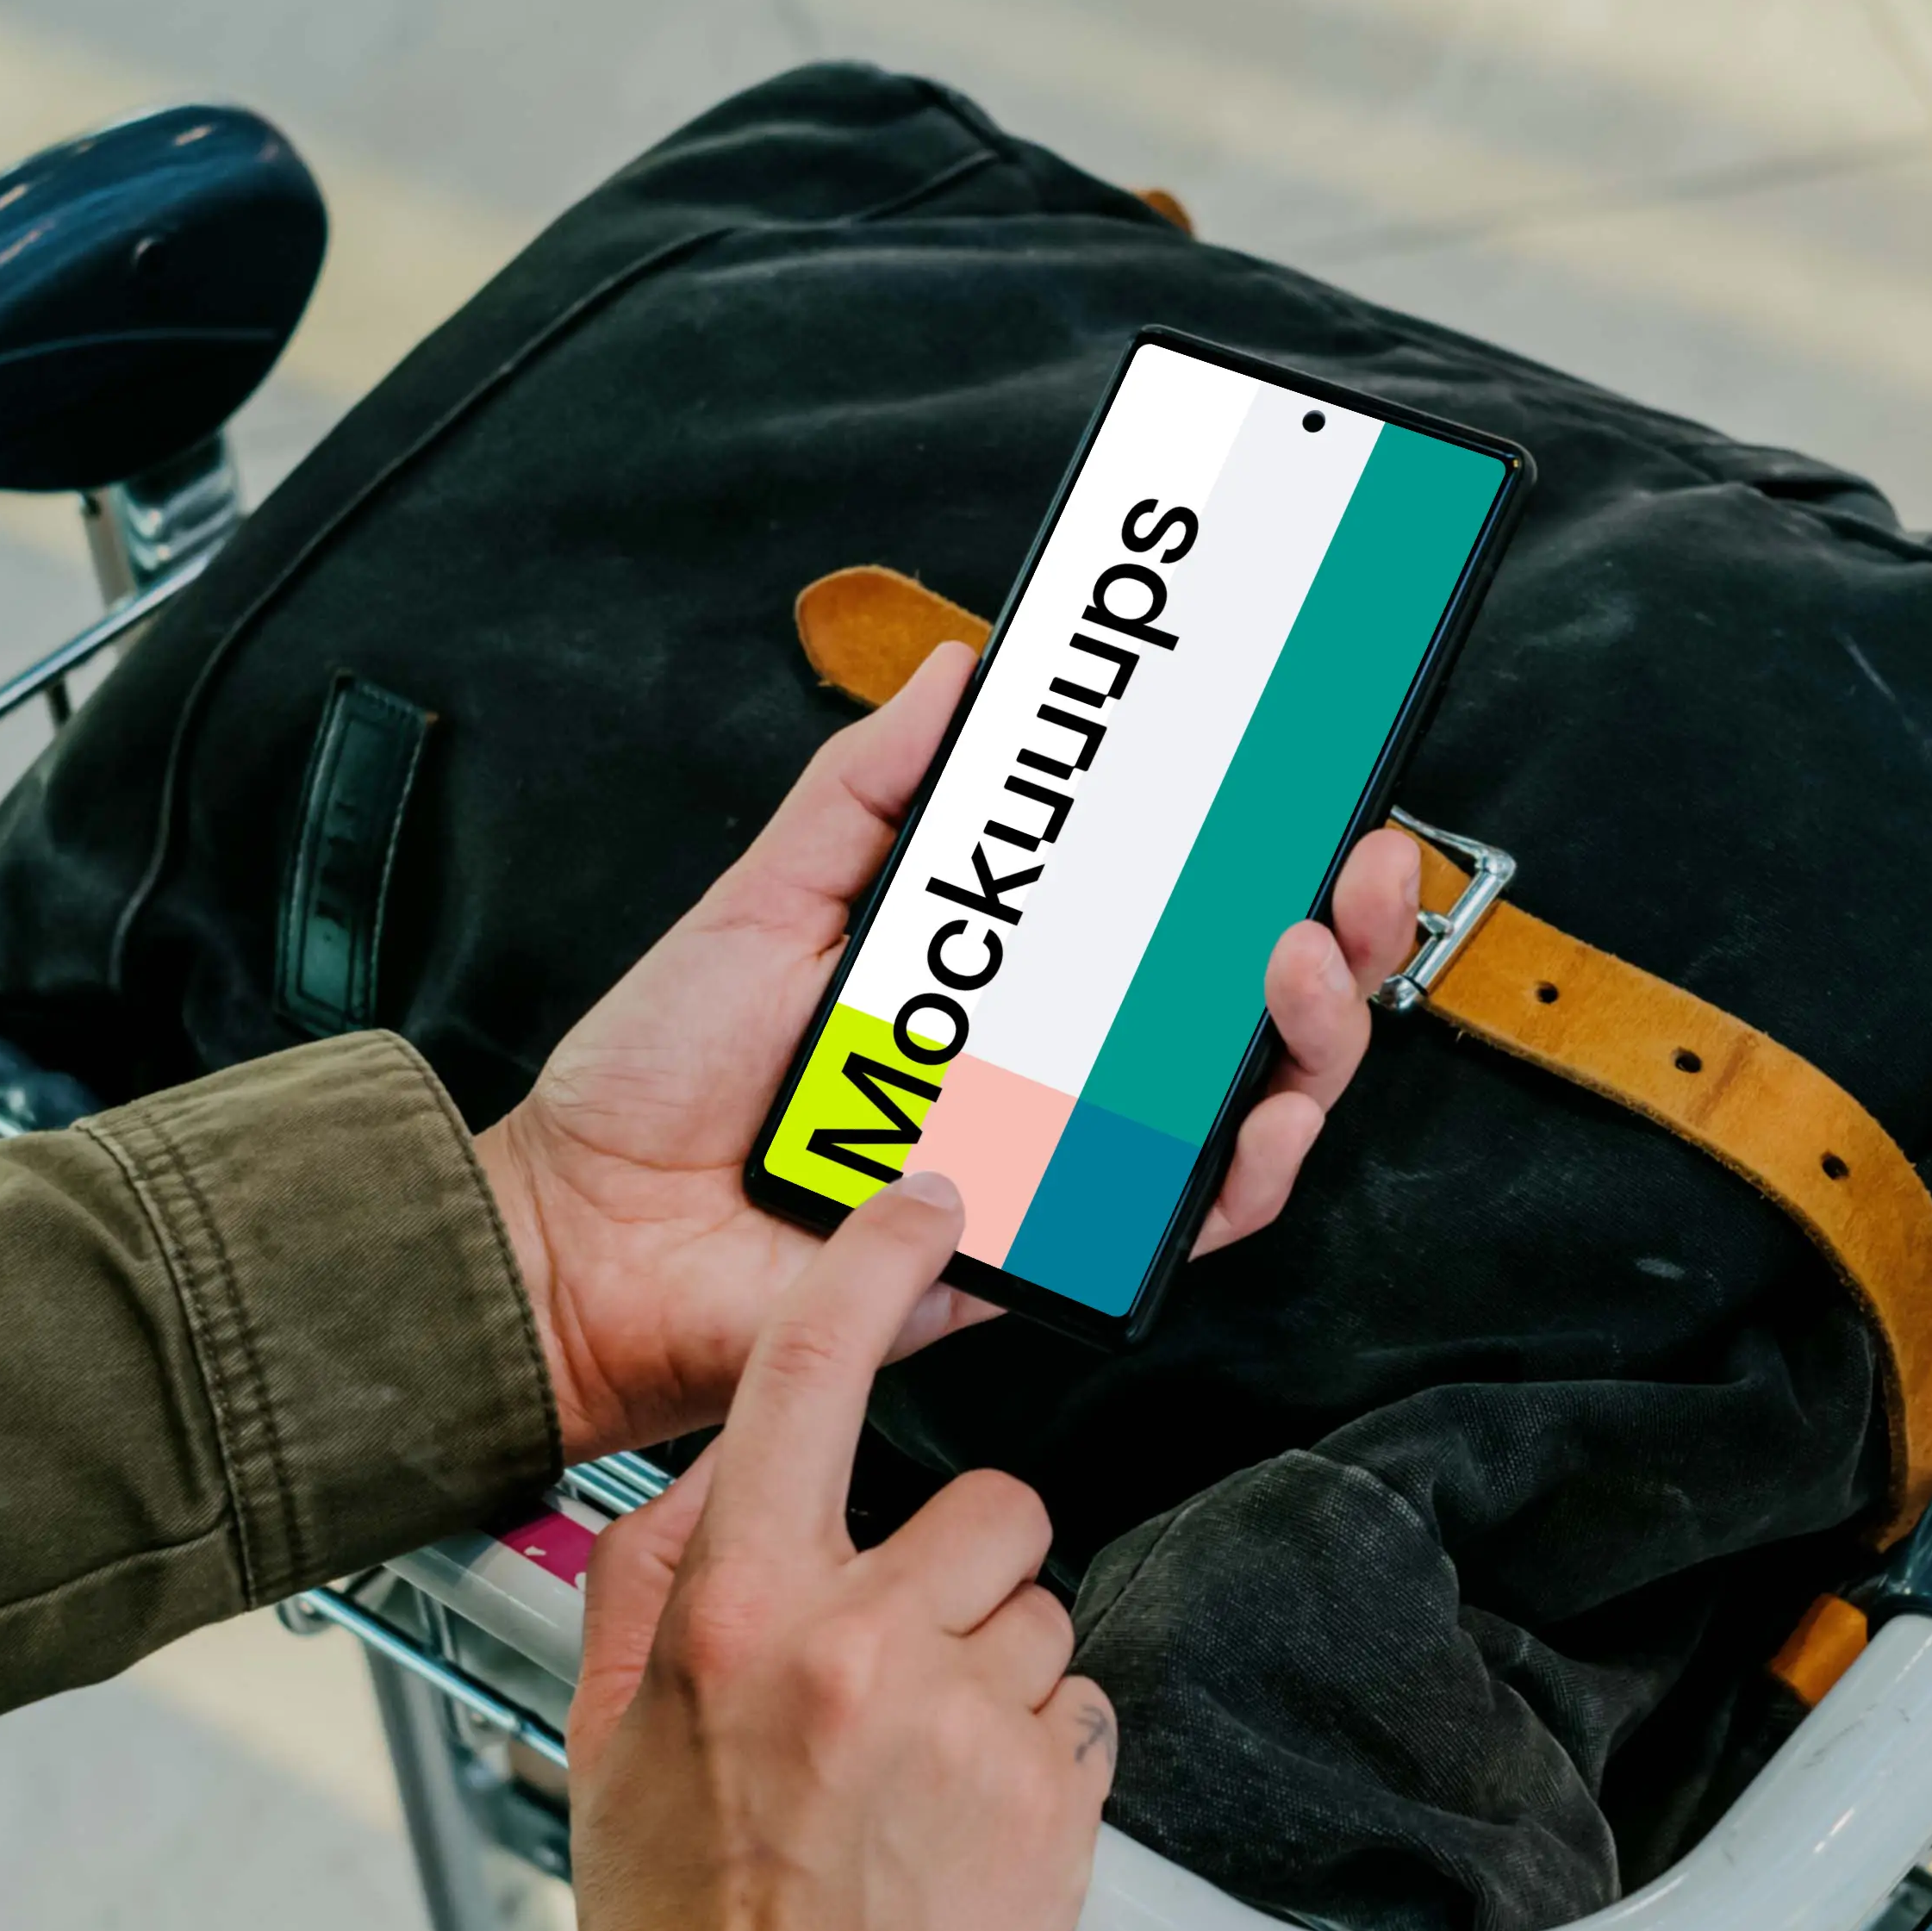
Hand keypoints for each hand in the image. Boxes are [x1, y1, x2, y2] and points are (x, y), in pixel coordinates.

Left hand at [474, 643, 1421, 1460]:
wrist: (585, 1235)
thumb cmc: (657, 1091)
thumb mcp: (768, 900)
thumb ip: (865, 790)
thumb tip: (956, 677)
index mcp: (1001, 983)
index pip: (1167, 916)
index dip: (1262, 856)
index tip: (1310, 784)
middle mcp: (1051, 1071)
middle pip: (1247, 1008)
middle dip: (1339, 933)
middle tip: (1347, 868)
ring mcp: (1057, 1162)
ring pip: (1251, 1112)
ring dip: (1312, 1037)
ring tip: (1295, 963)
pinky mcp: (1040, 1253)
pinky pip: (1183, 1229)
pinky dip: (1242, 1172)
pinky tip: (1248, 1116)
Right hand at [558, 1175, 1107, 1930]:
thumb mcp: (609, 1738)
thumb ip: (656, 1580)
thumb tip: (722, 1467)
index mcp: (731, 1611)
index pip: (804, 1376)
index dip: (872, 1265)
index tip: (924, 1205)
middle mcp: (853, 1646)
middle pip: (987, 1506)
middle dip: (966, 1576)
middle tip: (902, 1687)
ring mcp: (963, 1725)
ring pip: (1047, 1616)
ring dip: (1007, 1681)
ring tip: (925, 1791)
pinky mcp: (1051, 1804)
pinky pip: (1085, 1713)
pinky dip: (1045, 1765)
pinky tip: (969, 1841)